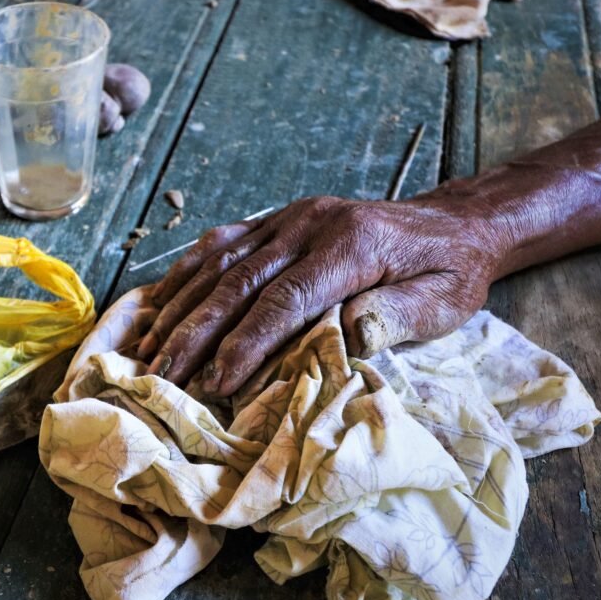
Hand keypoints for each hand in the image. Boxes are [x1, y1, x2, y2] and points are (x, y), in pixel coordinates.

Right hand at [136, 195, 508, 395]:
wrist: (452, 222)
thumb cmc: (449, 272)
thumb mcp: (445, 301)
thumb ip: (398, 315)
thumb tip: (349, 333)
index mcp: (351, 245)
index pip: (285, 299)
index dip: (247, 341)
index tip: (217, 381)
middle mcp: (310, 224)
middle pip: (238, 282)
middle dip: (195, 333)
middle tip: (164, 376)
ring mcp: (288, 218)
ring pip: (219, 262)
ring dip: (179, 308)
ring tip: (148, 350)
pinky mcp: (276, 219)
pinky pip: (220, 244)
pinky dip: (185, 275)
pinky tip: (159, 304)